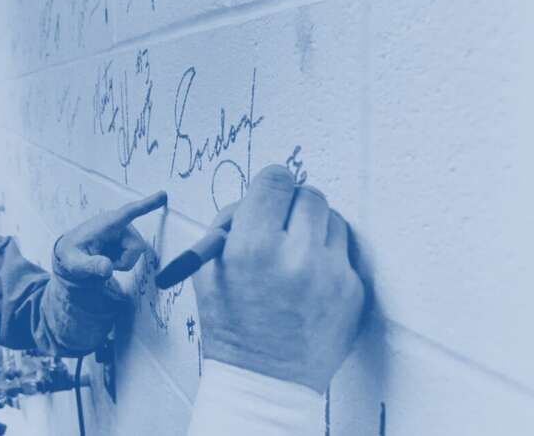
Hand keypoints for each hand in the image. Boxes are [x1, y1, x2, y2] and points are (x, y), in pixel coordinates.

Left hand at [54, 191, 166, 285]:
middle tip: (101, 263)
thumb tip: (108, 268)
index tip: (163, 195)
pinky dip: (122, 262)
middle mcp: (118, 224)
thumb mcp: (75, 263)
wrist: (71, 256)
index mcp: (105, 223)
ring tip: (103, 258)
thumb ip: (90, 266)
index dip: (146, 205)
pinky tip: (108, 257)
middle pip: (136, 247)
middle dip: (122, 261)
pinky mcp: (127, 238)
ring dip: (121, 262)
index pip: (128, 212)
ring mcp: (124, 231)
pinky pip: (134, 255)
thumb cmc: (71, 255)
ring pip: (136, 253)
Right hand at [192, 165, 363, 392]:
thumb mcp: (207, 270)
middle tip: (282, 223)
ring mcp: (331, 275)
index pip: (275, 181)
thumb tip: (256, 198)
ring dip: (314, 229)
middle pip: (309, 195)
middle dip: (292, 205)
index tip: (269, 194)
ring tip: (296, 254)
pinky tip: (309, 281)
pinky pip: (345, 254)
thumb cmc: (231, 325)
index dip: (269, 186)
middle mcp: (296, 256)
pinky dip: (328, 259)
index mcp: (252, 247)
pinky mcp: (353, 291)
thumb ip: (229, 226)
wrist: (264, 379)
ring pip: (333, 220)